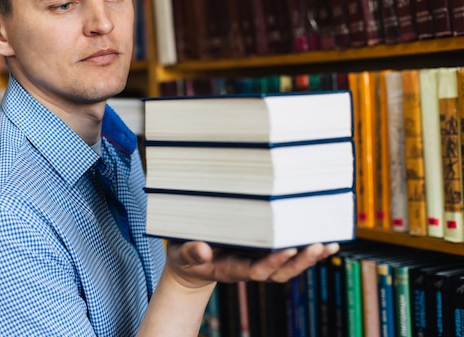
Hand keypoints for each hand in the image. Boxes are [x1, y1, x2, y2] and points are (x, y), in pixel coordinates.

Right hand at [165, 241, 339, 288]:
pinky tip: (325, 241)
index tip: (289, 248)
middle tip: (317, 246)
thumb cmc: (187, 257)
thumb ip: (192, 253)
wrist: (192, 267)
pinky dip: (307, 250)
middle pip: (280, 271)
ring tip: (329, 244)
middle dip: (300, 261)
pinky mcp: (263, 255)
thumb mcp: (183, 254)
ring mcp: (258, 262)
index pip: (256, 269)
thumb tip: (202, 250)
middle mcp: (249, 268)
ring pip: (288, 266)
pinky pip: (288, 255)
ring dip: (310, 257)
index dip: (274, 261)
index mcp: (231, 269)